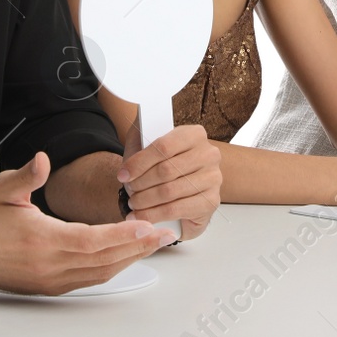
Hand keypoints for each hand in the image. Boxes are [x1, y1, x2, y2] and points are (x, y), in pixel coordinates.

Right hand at [0, 153, 171, 294]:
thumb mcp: (4, 189)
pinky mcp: (50, 286)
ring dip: (129, 258)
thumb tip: (42, 159)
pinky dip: (112, 268)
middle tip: (163, 234)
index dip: (121, 234)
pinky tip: (126, 256)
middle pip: (104, 260)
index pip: (91, 240)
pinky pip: (89, 279)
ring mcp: (51, 279)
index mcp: (42, 240)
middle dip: (137, 247)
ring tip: (153, 244)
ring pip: (100, 272)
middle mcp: (49, 265)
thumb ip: (27, 175)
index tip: (145, 226)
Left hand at [119, 124, 221, 240]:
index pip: (163, 146)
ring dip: (144, 201)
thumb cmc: (163, 166)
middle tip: (128, 191)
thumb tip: (139, 119)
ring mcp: (213, 178)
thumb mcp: (149, 146)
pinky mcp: (211, 201)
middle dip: (140, 183)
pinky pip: (176, 209)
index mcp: (195, 134)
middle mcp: (209, 154)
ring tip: (132, 204)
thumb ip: (141, 133)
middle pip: (166, 170)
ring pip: (169, 191)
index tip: (122, 175)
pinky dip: (154, 215)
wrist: (182, 193)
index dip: (139, 162)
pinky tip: (141, 217)